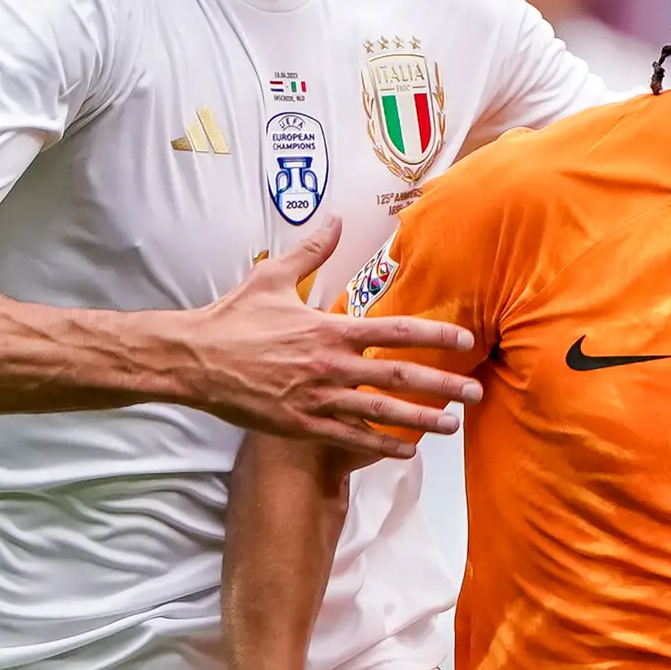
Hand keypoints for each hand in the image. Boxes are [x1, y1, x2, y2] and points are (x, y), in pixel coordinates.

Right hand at [178, 221, 482, 455]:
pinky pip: (350, 439)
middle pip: (399, 378)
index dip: (434, 336)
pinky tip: (406, 451)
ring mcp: (318, 399)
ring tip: (453, 425)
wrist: (195, 360)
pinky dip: (380, 446)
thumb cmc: (233, 319)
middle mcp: (330, 366)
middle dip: (442, 386)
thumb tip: (335, 218)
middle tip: (475, 394)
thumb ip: (312, 250)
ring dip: (421, 421)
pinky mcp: (301, 425)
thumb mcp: (273, 277)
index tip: (464, 342)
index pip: (395, 331)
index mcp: (329, 329)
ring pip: (381, 413)